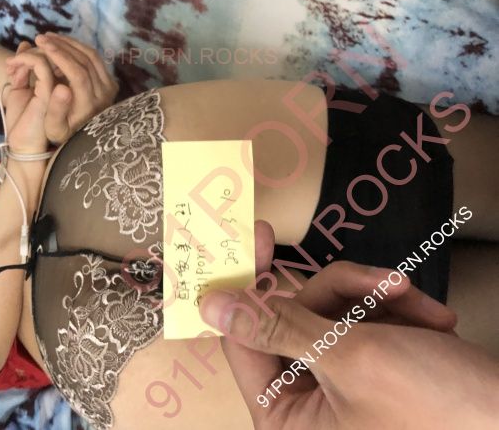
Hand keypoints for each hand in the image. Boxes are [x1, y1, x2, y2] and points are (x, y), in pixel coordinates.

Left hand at [3, 55, 54, 154]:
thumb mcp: (19, 88)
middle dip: (28, 53)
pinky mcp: (51, 91)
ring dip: (25, 55)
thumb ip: (23, 68)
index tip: (12, 64)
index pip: (51, 57)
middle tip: (9, 64)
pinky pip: (41, 64)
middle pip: (51, 53)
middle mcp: (62, 84)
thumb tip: (25, 44)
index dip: (32, 54)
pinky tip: (13, 68)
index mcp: (57, 83)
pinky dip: (25, 59)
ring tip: (10, 66)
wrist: (22, 143)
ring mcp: (59, 87)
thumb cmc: (21, 120)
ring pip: (48, 55)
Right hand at [5, 33, 118, 143]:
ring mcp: (110, 87)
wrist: (83, 138)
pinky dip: (78, 48)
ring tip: (50, 37)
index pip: (78, 73)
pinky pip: (95, 58)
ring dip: (70, 43)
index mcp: (90, 105)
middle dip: (62, 46)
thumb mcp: (54, 129)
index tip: (43, 44)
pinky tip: (63, 44)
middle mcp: (104, 94)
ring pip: (92, 56)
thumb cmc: (63, 132)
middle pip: (86, 61)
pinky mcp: (111, 81)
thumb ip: (56, 110)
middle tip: (42, 37)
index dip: (60, 56)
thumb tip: (62, 87)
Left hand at [199, 222, 498, 428]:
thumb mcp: (348, 357)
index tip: (259, 237)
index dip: (247, 288)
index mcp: (286, 418)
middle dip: (339, 294)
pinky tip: (433, 322)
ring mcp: (340, 384)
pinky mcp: (372, 366)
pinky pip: (362, 318)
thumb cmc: (439, 406)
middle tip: (381, 281)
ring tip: (417, 306)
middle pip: (291, 318)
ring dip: (375, 300)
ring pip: (329, 310)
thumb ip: (274, 326)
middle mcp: (306, 404)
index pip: (242, 343)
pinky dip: (396, 311)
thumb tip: (209, 304)